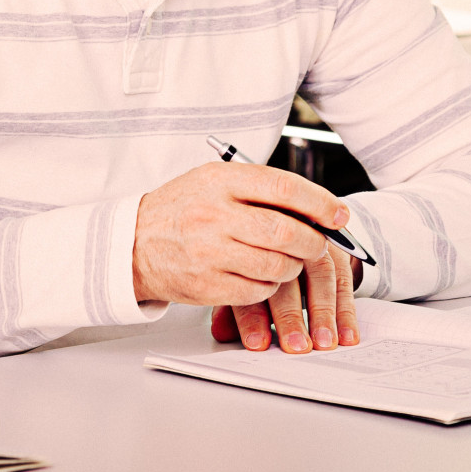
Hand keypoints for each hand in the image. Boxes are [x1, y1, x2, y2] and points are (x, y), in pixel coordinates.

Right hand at [132, 160, 346, 309]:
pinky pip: (258, 290)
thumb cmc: (182, 209)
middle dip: (313, 240)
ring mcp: (210, 252)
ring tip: (291, 260)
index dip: (319, 202)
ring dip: (294, 266)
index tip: (338, 214)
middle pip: (284, 231)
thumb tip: (315, 204)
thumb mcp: (213, 181)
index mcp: (220, 181)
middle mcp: (215, 214)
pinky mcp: (208, 285)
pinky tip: (265, 276)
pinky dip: (271, 286)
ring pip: (276, 264)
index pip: (283, 188)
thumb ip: (258, 187)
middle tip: (320, 243)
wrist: (132, 244)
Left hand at [211, 240, 360, 353]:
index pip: (249, 279)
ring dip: (323, 312)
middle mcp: (282, 239)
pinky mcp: (337, 249)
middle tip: (295, 345)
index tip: (257, 343)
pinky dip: (346, 309)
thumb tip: (221, 333)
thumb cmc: (259, 261)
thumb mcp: (238, 280)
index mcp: (251, 244)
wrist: (294, 226)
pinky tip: (347, 334)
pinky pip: (344, 278)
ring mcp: (312, 240)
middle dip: (291, 315)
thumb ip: (231, 307)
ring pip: (321, 274)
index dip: (252, 314)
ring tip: (323, 342)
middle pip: (286, 276)